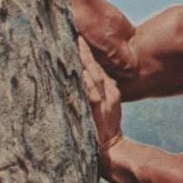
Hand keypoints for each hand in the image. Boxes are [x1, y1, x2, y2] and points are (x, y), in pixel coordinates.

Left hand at [78, 36, 122, 153]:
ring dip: (82, 61)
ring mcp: (103, 101)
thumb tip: (86, 76)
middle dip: (84, 51)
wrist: (112, 148)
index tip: (77, 37)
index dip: (87, 52)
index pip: (98, 66)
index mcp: (112, 90)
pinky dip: (83, 80)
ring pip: (92, 76)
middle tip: (72, 34)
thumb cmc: (106, 127)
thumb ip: (100, 90)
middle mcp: (109, 93)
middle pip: (95, 67)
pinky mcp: (97, 110)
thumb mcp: (108, 105)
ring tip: (71, 47)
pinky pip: (89, 92)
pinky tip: (76, 70)